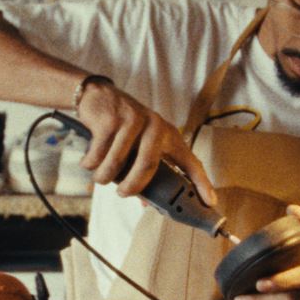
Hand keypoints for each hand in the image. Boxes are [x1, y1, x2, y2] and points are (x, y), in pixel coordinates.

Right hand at [75, 78, 215, 204]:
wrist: (98, 96)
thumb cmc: (123, 127)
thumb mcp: (139, 145)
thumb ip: (146, 171)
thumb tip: (146, 203)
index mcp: (168, 136)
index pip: (190, 161)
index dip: (202, 183)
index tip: (210, 202)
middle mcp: (155, 126)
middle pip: (147, 167)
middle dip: (131, 187)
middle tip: (122, 193)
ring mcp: (133, 121)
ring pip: (116, 164)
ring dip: (104, 176)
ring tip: (100, 176)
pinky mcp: (111, 120)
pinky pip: (98, 156)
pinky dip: (90, 164)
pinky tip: (89, 160)